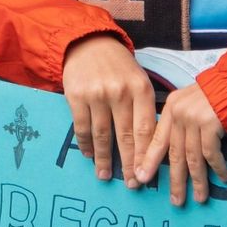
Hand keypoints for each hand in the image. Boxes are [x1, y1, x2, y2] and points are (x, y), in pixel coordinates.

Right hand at [60, 35, 155, 188]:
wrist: (88, 43)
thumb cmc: (118, 66)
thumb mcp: (138, 80)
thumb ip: (144, 108)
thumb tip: (149, 146)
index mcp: (141, 89)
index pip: (147, 130)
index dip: (146, 156)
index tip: (146, 175)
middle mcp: (121, 92)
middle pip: (126, 136)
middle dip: (129, 163)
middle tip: (131, 184)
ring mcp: (97, 94)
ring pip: (102, 135)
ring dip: (104, 159)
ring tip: (105, 175)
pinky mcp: (76, 96)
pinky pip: (82, 128)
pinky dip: (86, 145)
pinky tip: (89, 155)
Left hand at [136, 83, 226, 205]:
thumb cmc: (214, 97)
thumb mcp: (189, 105)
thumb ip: (179, 124)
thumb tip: (173, 154)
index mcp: (170, 109)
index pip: (156, 139)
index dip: (149, 161)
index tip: (142, 178)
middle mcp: (179, 113)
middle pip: (173, 153)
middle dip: (175, 180)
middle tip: (175, 200)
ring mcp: (194, 118)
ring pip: (192, 157)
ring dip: (197, 180)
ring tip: (199, 196)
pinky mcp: (210, 123)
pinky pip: (210, 153)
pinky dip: (216, 167)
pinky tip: (222, 178)